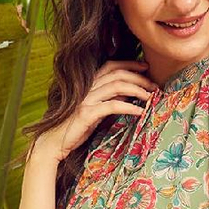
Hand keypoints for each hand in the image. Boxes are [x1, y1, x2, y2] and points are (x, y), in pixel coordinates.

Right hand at [37, 59, 159, 161]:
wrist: (53, 144)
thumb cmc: (73, 130)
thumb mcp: (94, 113)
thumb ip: (108, 101)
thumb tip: (128, 96)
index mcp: (88, 85)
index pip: (111, 66)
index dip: (129, 64)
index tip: (146, 67)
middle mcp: (87, 88)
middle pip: (117, 74)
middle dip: (139, 77)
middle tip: (154, 85)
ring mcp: (86, 100)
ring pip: (117, 86)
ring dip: (138, 90)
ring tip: (151, 97)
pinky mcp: (86, 113)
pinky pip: (112, 106)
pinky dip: (129, 107)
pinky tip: (140, 112)